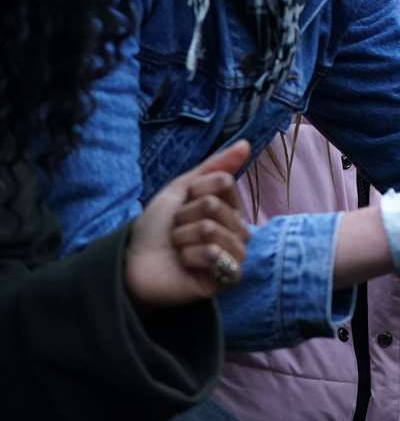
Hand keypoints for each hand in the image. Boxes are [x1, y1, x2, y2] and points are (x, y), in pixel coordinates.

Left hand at [126, 140, 251, 307]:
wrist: (133, 264)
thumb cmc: (155, 228)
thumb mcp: (180, 189)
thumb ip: (214, 166)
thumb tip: (246, 143)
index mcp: (229, 207)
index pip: (223, 182)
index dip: (195, 191)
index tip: (182, 206)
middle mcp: (237, 229)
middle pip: (214, 206)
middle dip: (185, 218)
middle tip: (176, 232)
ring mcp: (234, 253)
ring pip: (211, 229)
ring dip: (183, 238)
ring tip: (178, 249)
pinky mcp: (228, 276)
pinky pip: (214, 254)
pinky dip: (190, 256)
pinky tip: (186, 264)